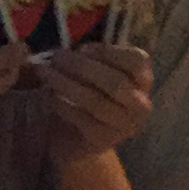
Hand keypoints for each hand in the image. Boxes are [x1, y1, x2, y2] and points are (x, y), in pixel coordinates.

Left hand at [39, 42, 155, 161]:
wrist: (78, 138)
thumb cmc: (88, 94)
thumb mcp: (94, 71)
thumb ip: (92, 58)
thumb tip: (72, 51)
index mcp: (143, 81)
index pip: (138, 61)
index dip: (108, 52)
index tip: (81, 48)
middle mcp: (141, 105)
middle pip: (116, 82)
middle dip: (82, 67)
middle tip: (56, 57)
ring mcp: (124, 126)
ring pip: (96, 101)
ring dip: (66, 83)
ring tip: (44, 73)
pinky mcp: (103, 140)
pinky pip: (82, 119)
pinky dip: (63, 105)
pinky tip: (49, 96)